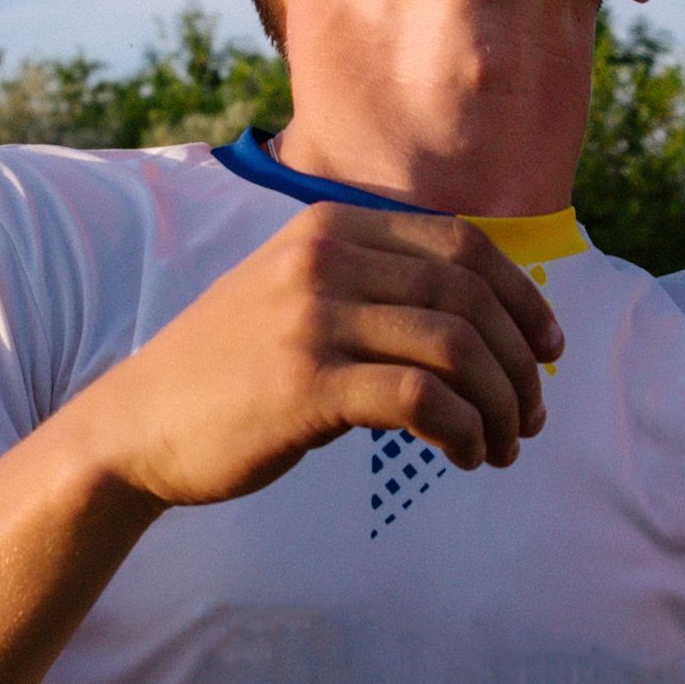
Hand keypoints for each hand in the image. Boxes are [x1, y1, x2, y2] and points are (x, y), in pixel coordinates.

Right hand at [68, 207, 563, 509]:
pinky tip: (466, 456)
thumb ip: (371, 287)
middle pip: (469, 296)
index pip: (462, 244)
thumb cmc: (229, 372)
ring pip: (456, 349)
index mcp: (328, 227)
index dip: (522, 296)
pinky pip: (422, 402)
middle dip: (520, 361)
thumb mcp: (295, 297)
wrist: (136, 426)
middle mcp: (322, 259)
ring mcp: (312, 320)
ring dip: (500, 403)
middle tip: (533, 414)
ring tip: (505, 446)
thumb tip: (482, 322)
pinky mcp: (305, 385)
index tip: (548, 349)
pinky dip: (464, 431)